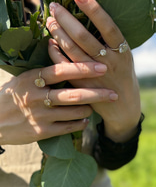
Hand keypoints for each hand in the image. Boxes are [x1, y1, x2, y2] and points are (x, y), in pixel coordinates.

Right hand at [0, 62, 117, 144]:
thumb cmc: (12, 97)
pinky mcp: (41, 132)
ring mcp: (40, 116)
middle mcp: (37, 97)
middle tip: (114, 93)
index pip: (62, 70)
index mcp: (32, 79)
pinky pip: (68, 127)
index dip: (83, 68)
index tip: (103, 67)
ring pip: (73, 112)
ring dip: (89, 109)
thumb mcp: (23, 79)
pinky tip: (85, 120)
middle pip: (73, 95)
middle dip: (97, 94)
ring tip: (94, 107)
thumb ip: (44, 72)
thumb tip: (65, 54)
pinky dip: (80, 123)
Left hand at [46, 0, 140, 141]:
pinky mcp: (83, 85)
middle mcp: (109, 63)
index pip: (108, 27)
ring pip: (72, 50)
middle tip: (54, 7)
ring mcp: (95, 75)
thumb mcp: (125, 59)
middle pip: (84, 38)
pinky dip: (56, 53)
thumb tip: (92, 22)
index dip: (94, 10)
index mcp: (123, 53)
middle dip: (67, 19)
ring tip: (50, 21)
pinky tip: (51, 43)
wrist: (123, 107)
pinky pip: (65, 66)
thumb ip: (113, 44)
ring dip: (58, 33)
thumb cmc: (124, 78)